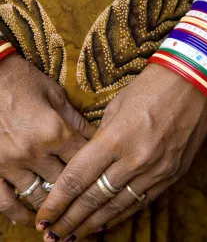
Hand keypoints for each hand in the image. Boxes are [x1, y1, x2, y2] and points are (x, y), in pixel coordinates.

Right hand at [0, 55, 95, 226]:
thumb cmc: (24, 81)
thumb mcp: (55, 95)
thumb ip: (76, 120)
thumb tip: (96, 135)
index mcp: (54, 132)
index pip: (83, 158)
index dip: (95, 165)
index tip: (101, 172)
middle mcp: (34, 152)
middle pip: (65, 180)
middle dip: (79, 188)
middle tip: (89, 195)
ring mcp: (9, 164)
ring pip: (38, 195)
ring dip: (53, 206)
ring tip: (66, 214)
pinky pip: (4, 201)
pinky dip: (18, 214)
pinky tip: (32, 220)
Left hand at [36, 64, 206, 240]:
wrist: (194, 84)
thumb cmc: (151, 87)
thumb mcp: (117, 106)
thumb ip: (101, 135)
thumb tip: (90, 158)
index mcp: (116, 138)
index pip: (78, 178)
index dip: (58, 201)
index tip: (44, 217)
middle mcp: (136, 160)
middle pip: (95, 198)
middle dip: (70, 219)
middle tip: (52, 236)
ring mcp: (157, 169)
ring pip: (118, 205)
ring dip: (93, 223)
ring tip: (74, 236)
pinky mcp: (173, 173)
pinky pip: (142, 200)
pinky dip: (122, 214)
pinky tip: (106, 223)